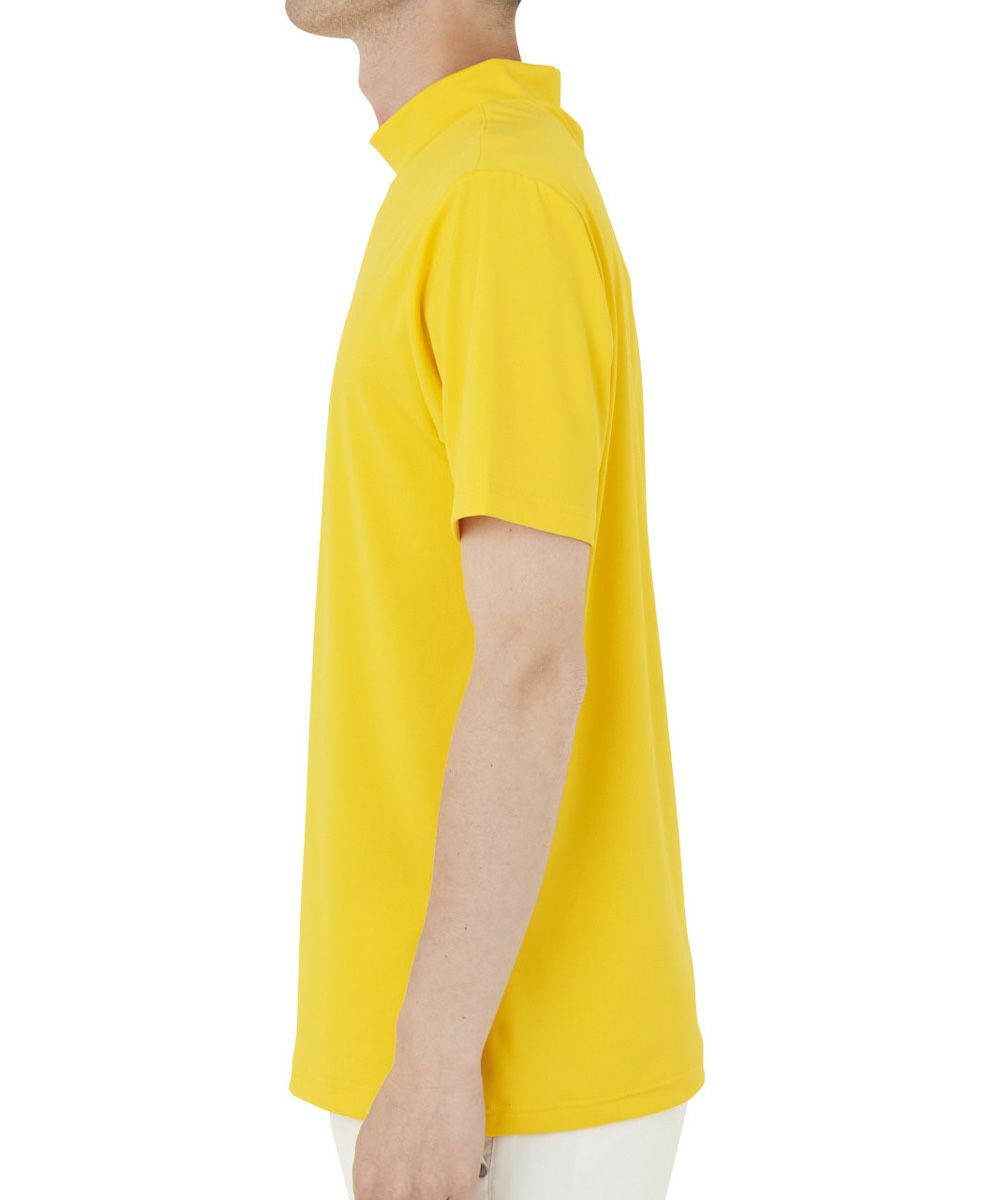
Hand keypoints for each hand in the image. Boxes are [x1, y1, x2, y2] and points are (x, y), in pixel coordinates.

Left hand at [353, 1052, 485, 1199]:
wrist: (435, 1067)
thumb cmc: (405, 1092)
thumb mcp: (371, 1142)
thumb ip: (376, 1179)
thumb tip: (382, 1196)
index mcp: (370, 1185)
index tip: (403, 1196)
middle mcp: (395, 1193)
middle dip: (418, 1196)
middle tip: (424, 1182)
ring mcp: (429, 1192)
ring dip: (440, 1193)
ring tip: (440, 1172)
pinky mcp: (461, 1184)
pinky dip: (461, 1190)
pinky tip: (456, 1173)